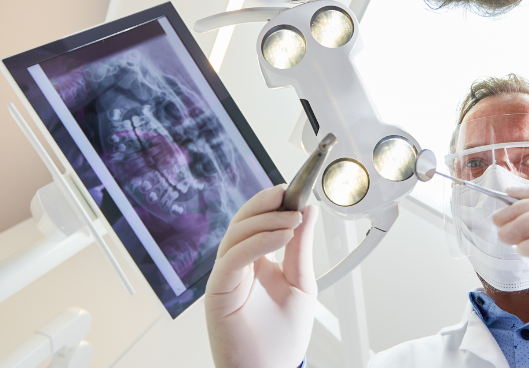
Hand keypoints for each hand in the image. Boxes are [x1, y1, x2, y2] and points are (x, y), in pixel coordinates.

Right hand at [205, 185, 318, 367]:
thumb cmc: (282, 338)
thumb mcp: (300, 283)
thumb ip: (301, 248)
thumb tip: (309, 210)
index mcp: (256, 262)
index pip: (258, 222)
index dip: (272, 202)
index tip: (294, 188)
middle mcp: (238, 266)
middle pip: (243, 222)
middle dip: (265, 204)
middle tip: (290, 196)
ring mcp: (226, 277)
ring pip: (235, 234)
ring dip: (265, 220)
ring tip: (292, 218)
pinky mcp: (218, 290)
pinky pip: (233, 257)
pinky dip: (257, 242)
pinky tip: (281, 236)